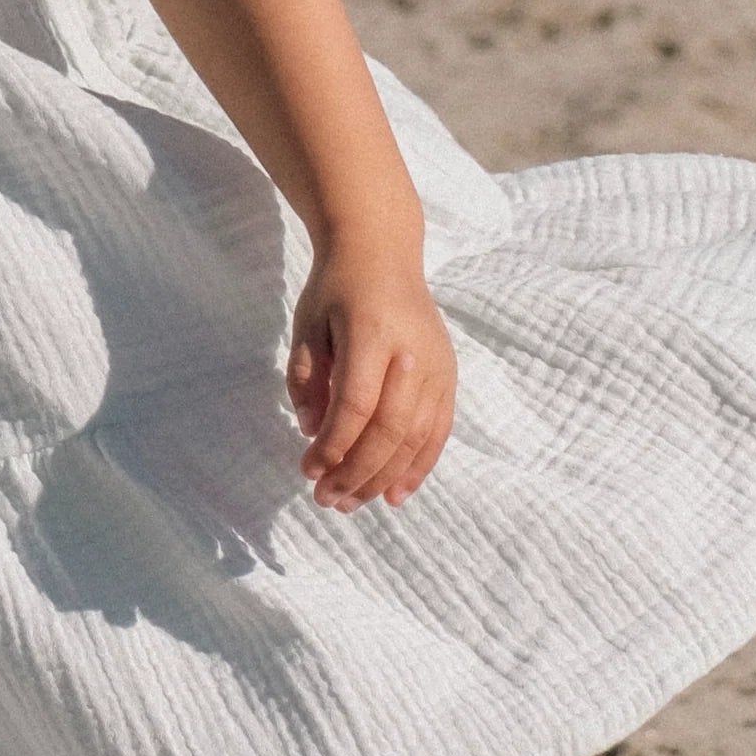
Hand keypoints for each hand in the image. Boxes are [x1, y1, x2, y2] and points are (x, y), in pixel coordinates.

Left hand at [287, 246, 456, 508]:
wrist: (383, 252)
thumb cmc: (336, 290)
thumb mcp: (307, 326)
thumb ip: (307, 381)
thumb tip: (313, 434)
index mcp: (372, 333)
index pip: (357, 404)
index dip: (333, 445)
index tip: (307, 470)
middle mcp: (412, 351)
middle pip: (391, 428)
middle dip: (357, 472)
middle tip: (326, 499)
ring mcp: (437, 364)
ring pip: (417, 436)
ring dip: (384, 478)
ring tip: (352, 503)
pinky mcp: (448, 374)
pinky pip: (439, 431)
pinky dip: (419, 466)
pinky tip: (395, 494)